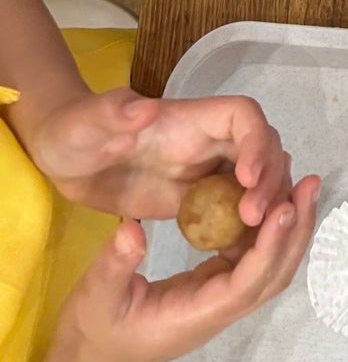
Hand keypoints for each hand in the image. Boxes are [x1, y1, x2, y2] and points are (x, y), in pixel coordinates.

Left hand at [28, 89, 291, 225]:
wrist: (63, 158)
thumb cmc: (74, 132)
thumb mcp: (85, 121)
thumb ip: (112, 113)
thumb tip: (145, 108)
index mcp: (188, 119)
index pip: (242, 116)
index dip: (256, 143)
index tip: (248, 178)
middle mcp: (206, 142)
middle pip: (262, 148)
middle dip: (270, 179)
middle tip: (255, 219)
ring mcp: (203, 171)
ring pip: (257, 179)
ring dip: (267, 202)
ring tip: (258, 236)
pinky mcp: (194, 199)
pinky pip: (235, 208)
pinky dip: (249, 226)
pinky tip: (243, 253)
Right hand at [55, 179, 319, 361]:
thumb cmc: (96, 333)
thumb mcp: (95, 297)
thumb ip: (115, 266)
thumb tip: (134, 229)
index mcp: (197, 315)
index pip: (247, 282)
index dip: (270, 246)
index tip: (286, 207)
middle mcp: (220, 309)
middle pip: (274, 274)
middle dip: (296, 230)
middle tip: (311, 183)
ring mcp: (221, 300)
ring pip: (269, 267)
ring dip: (289, 228)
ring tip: (302, 184)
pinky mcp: (216, 288)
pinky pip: (253, 259)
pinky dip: (268, 230)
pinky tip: (269, 197)